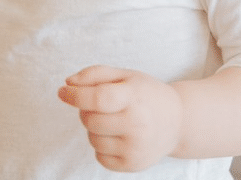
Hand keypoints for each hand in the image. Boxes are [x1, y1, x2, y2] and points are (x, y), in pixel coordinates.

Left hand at [57, 66, 183, 171]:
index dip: (75, 95)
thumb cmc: (147, 95)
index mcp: (135, 97)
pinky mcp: (133, 164)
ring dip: (94, 129)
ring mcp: (135, 147)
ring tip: (113, 120)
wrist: (177, 121)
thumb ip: (95, 74)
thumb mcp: (126, 75)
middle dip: (86, 111)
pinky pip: (99, 156)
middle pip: (90, 120)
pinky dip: (102, 146)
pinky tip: (118, 136)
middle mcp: (137, 123)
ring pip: (92, 139)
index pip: (98, 98)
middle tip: (100, 105)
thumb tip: (68, 84)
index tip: (63, 92)